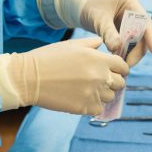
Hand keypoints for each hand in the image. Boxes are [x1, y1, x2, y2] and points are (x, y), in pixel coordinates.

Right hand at [12, 37, 128, 115]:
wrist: (28, 78)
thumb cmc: (48, 58)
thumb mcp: (71, 45)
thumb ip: (90, 44)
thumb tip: (101, 43)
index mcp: (99, 59)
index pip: (123, 66)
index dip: (120, 69)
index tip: (113, 71)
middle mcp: (100, 76)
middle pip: (120, 83)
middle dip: (113, 82)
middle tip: (99, 81)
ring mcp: (93, 93)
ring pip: (110, 97)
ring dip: (102, 94)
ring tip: (87, 89)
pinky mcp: (85, 107)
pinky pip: (99, 109)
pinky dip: (93, 106)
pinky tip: (82, 99)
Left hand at [79, 0, 151, 67]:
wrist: (80, 8)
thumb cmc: (89, 7)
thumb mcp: (98, 19)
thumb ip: (108, 33)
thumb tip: (116, 48)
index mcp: (130, 4)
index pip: (145, 22)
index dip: (151, 38)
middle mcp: (133, 13)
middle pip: (142, 35)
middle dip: (137, 51)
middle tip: (127, 64)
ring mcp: (130, 23)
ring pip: (137, 42)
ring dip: (131, 53)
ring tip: (121, 64)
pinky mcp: (125, 31)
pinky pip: (129, 44)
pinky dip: (125, 52)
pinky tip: (118, 60)